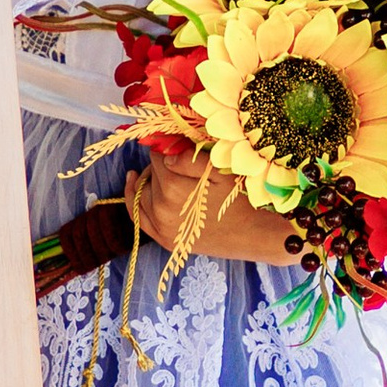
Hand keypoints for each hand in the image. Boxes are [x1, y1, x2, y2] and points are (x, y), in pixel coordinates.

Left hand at [130, 142, 299, 264]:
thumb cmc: (240, 199)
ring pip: (141, 192)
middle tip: (178, 161)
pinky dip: (133, 198)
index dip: (168, 148)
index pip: (158, 156)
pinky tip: (135, 183)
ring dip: (149, 179)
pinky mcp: (164, 239)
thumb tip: (166, 154)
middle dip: (160, 164)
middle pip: (150, 173)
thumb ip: (190, 159)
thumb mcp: (220, 171)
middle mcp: (160, 206)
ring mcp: (160, 226)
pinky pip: (137, 215)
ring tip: (160, 171)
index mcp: (172, 186)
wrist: (252, 235)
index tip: (178, 146)